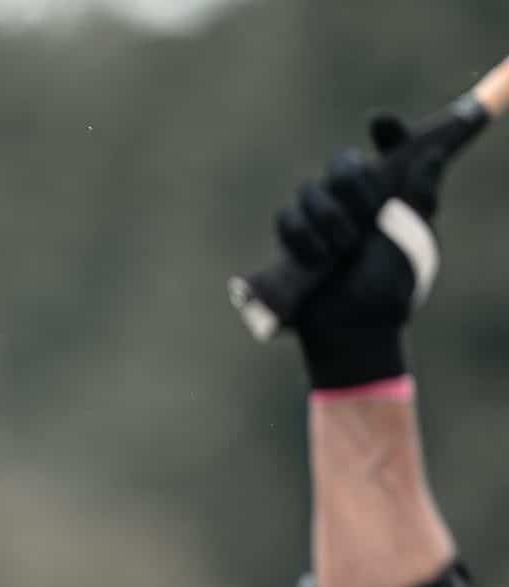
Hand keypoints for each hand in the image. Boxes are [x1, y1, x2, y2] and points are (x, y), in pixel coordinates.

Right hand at [274, 107, 472, 387]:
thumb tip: (433, 155)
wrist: (348, 330)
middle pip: (343, 162)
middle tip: (364, 210)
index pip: (391, 152)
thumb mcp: (413, 241)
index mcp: (391, 197)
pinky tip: (316, 259)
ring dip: (326, 218)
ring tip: (340, 250)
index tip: (380, 123)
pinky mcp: (294, 240)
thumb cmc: (388, 290)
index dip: (389, 132)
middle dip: (350, 181)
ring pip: (309, 189)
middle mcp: (356, 203)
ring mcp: (322, 220)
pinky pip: (286, 218)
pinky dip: (301, 237)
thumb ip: (420, 197)